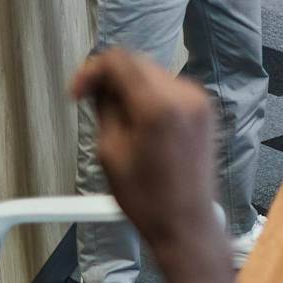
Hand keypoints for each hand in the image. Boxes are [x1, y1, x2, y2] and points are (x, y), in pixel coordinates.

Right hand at [72, 49, 221, 248]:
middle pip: (137, 62)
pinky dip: (149, 95)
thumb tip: (99, 84)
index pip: (119, 60)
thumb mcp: (110, 151)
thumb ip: (105, 108)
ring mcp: (199, 101)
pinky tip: (138, 121)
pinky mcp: (204, 110)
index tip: (77, 93)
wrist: (186, 222)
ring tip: (115, 118)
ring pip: (153, 74)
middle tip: (91, 102)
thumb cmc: (146, 198)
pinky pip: (170, 89)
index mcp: (159, 105)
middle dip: (110, 77)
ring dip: (130, 86)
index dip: (91, 70)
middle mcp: (185, 95)